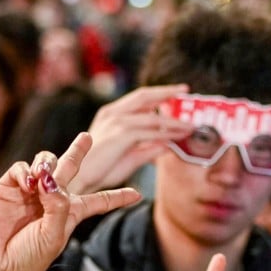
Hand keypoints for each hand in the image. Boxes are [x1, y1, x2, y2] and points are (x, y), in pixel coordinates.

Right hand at [0, 133, 139, 270]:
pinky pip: (22, 168)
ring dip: (48, 164)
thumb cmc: (27, 257)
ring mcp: (30, 192)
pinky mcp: (8, 187)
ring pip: (46, 163)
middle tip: (88, 136)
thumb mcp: (54, 235)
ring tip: (44, 177)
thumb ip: (59, 206)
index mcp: (69, 215)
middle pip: (70, 169)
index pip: (98, 202)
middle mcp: (51, 200)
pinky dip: (26, 171)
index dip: (117, 197)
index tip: (137, 194)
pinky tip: (28, 183)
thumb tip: (51, 179)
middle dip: (78, 151)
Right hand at [66, 85, 195, 191]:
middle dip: (166, 91)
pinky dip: (167, 132)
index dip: (158, 94)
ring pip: (152, 116)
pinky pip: (150, 130)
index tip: (176, 92)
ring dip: (173, 120)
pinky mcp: (121, 135)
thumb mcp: (129, 157)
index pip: (139, 99)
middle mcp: (113, 113)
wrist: (80, 180)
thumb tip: (168, 145)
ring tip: (190, 126)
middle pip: (144, 96)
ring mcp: (116, 122)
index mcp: (111, 114)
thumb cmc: (100, 171)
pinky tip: (178, 136)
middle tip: (185, 90)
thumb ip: (148, 149)